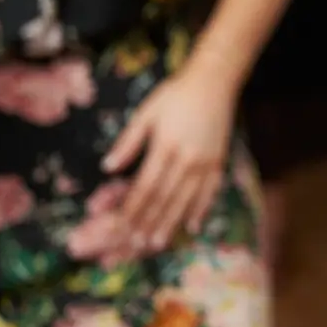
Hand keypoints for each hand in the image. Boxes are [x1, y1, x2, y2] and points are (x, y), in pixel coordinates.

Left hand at [101, 67, 238, 252]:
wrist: (215, 81)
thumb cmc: (176, 94)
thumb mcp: (146, 113)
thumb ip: (128, 142)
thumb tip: (107, 167)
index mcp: (165, 147)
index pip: (146, 186)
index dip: (133, 209)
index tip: (121, 227)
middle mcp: (187, 159)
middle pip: (165, 198)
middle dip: (149, 223)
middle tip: (136, 245)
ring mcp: (206, 162)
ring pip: (187, 200)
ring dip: (171, 223)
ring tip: (158, 243)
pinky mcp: (219, 161)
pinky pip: (211, 191)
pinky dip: (202, 210)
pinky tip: (193, 225)